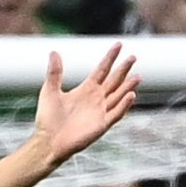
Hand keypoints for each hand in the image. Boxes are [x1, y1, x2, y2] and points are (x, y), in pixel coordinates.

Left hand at [30, 46, 141, 168]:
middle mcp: (95, 99)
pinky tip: (131, 95)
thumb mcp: (49, 91)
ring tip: (138, 76)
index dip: (110, 57)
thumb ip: (55, 73)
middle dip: (123, 69)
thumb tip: (54, 52)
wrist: (48, 141)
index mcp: (85, 89)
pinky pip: (115, 113)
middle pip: (114, 81)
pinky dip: (124, 105)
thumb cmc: (47, 119)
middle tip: (133, 57)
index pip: (102, 70)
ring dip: (128, 86)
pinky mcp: (101, 125)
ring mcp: (100, 112)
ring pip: (118, 96)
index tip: (118, 45)